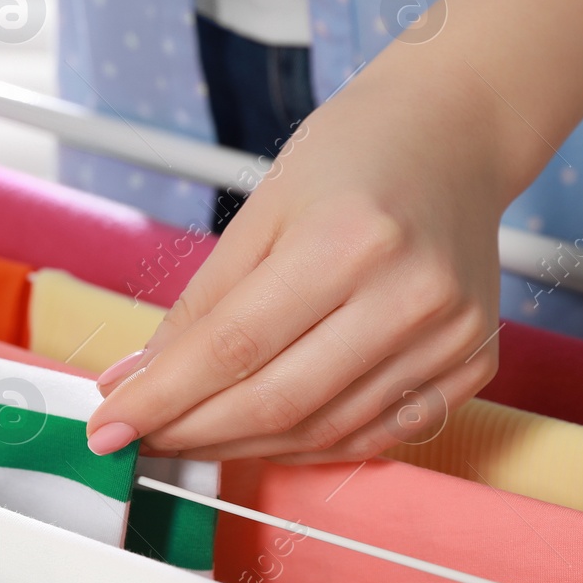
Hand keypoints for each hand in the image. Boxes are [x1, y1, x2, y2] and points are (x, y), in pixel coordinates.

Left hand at [84, 51, 508, 463]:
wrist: (453, 136)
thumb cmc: (352, 156)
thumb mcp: (261, 210)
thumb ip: (200, 303)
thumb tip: (138, 377)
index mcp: (347, 241)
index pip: (232, 347)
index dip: (162, 397)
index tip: (107, 424)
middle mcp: (409, 295)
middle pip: (277, 400)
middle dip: (191, 431)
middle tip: (135, 438)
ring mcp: (451, 336)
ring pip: (323, 429)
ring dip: (241, 446)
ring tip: (184, 438)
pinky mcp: (474, 364)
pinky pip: (376, 433)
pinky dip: (307, 446)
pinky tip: (257, 438)